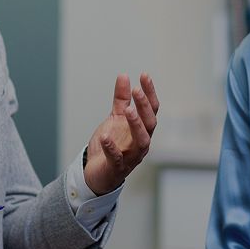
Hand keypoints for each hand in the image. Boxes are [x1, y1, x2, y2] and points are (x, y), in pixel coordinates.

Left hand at [83, 73, 159, 194]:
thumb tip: (124, 76)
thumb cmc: (111, 145)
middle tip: (137, 90)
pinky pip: (116, 158)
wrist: (97, 173)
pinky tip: (105, 137)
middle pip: (150, 123)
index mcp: (142, 129)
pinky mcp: (117, 168)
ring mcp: (131, 156)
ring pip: (141, 141)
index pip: (152, 109)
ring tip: (128, 110)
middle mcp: (141, 143)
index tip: (144, 75)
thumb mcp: (115, 118)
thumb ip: (121, 100)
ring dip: (136, 125)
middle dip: (144, 106)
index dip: (150, 92)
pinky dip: (112, 148)